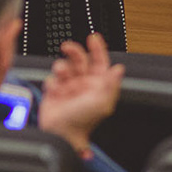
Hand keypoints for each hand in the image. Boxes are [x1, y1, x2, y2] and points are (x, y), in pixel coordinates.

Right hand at [36, 34, 123, 156]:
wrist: (60, 133)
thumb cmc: (82, 121)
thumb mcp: (101, 102)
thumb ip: (110, 84)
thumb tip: (119, 69)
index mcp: (98, 86)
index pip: (100, 62)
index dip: (98, 49)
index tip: (93, 38)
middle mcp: (84, 85)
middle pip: (80, 60)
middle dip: (74, 52)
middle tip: (68, 48)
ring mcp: (68, 87)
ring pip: (64, 66)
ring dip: (61, 68)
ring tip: (60, 76)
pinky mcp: (54, 91)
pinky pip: (51, 79)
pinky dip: (52, 84)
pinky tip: (55, 92)